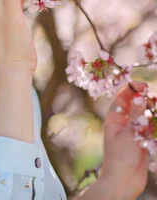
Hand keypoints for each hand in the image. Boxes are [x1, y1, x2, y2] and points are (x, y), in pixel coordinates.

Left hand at [100, 81, 148, 199]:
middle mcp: (122, 124)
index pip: (122, 98)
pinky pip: (150, 129)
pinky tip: (155, 127)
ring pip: (144, 117)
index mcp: (114, 119)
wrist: (123, 181)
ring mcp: (133, 133)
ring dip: (151, 113)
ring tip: (156, 111)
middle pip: (135, 106)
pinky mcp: (142, 142)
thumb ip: (136, 116)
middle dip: (145, 101)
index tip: (144, 85)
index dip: (132, 89)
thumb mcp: (128, 134)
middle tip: (154, 100)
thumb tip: (140, 96)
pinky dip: (154, 126)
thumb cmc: (120, 158)